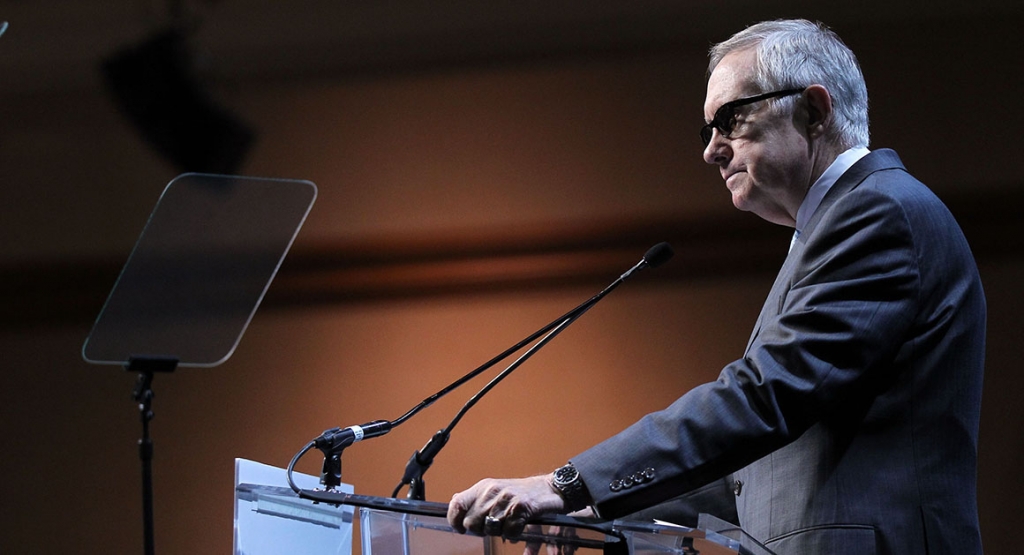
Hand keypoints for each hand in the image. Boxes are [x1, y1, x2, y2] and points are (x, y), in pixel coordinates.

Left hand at [447, 474, 565, 537]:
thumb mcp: (495, 490)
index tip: (460, 529)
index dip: (454, 520)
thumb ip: (476, 498)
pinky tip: (519, 526)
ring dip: (499, 532)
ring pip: (489, 529)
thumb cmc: (522, 493)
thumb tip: (455, 504)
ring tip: (508, 525)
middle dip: (480, 531)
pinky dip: (514, 535)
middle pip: (471, 522)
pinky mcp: (521, 507)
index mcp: (483, 487)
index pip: (457, 503)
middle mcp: (492, 491)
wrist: (550, 488)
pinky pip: (509, 532)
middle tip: (494, 527)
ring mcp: (506, 499)